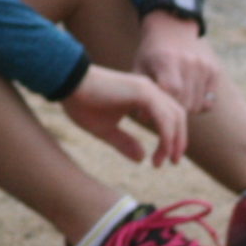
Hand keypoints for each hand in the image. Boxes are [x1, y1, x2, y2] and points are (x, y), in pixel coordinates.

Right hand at [63, 64, 186, 168]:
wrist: (67, 83)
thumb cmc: (81, 103)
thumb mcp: (104, 130)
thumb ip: (124, 142)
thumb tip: (142, 158)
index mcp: (142, 96)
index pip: (168, 117)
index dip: (171, 138)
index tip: (163, 159)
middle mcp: (149, 90)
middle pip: (178, 117)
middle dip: (179, 141)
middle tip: (172, 162)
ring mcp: (147, 89)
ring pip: (175, 117)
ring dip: (174, 141)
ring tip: (165, 160)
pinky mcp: (142, 92)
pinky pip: (164, 117)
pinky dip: (166, 136)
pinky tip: (161, 150)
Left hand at [132, 10, 219, 115]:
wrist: (172, 29)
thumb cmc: (151, 52)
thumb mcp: (140, 66)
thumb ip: (142, 91)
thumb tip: (144, 118)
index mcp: (167, 60)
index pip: (172, 91)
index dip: (165, 105)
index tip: (156, 111)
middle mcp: (189, 63)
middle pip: (187, 101)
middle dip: (175, 111)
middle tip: (165, 111)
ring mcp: (204, 66)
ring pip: (199, 104)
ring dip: (187, 109)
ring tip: (175, 104)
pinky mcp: (214, 70)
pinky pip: (210, 100)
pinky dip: (200, 104)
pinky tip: (188, 98)